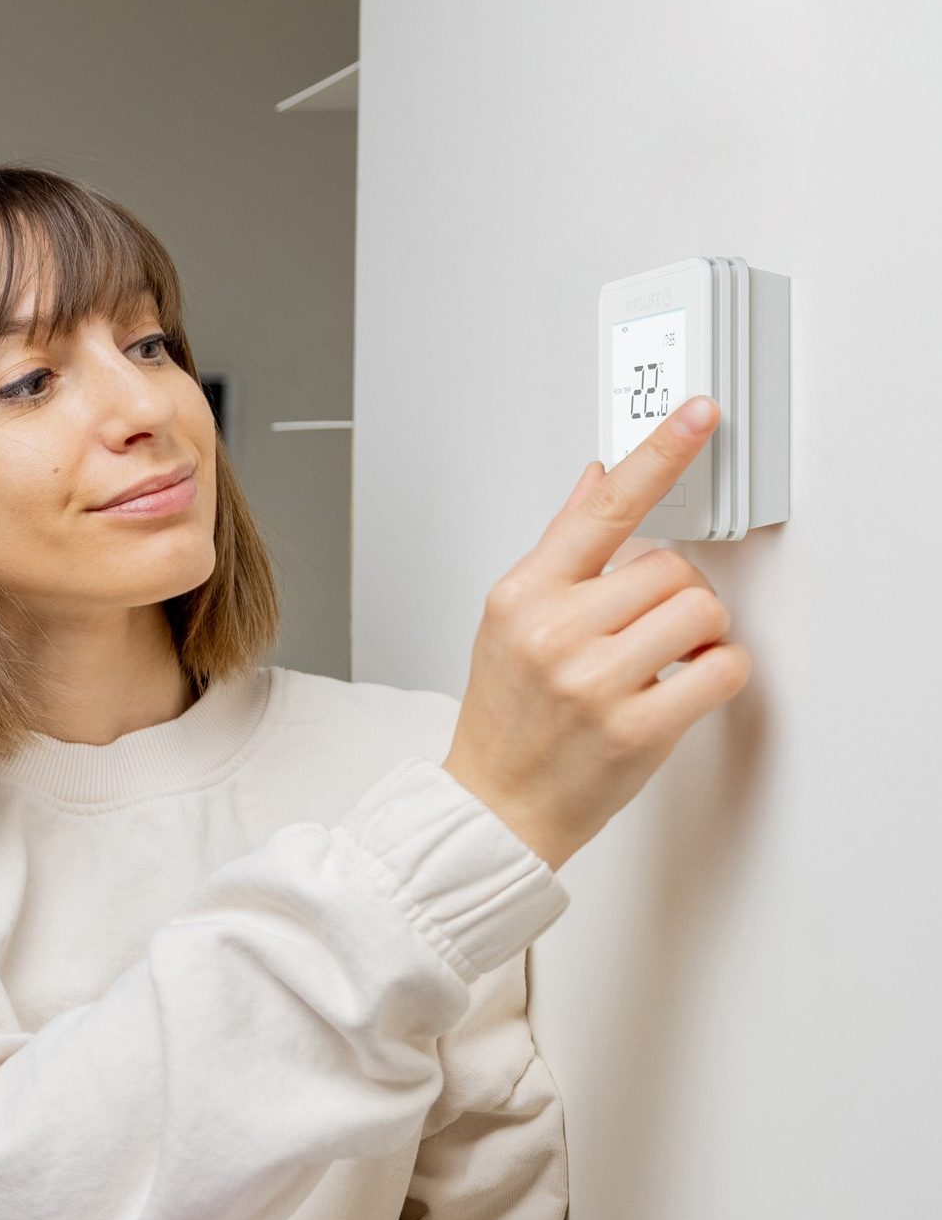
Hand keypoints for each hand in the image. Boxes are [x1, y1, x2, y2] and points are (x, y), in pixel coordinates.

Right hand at [442, 395, 752, 870]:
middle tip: (645, 632)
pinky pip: (722, 670)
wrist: (495, 805)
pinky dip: (718, 675)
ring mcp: (594, 682)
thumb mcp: (510, 620)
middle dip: (674, 596)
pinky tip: (680, 689)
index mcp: (522, 595)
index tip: (699, 414)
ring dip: (699, 636)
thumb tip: (597, 480)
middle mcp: (554, 632)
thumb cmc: (505, 716)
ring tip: (658, 664)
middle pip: (671, 567)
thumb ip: (561, 549)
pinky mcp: (636, 729)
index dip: (659, 454)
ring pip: (700, 612)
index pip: (603, 508)